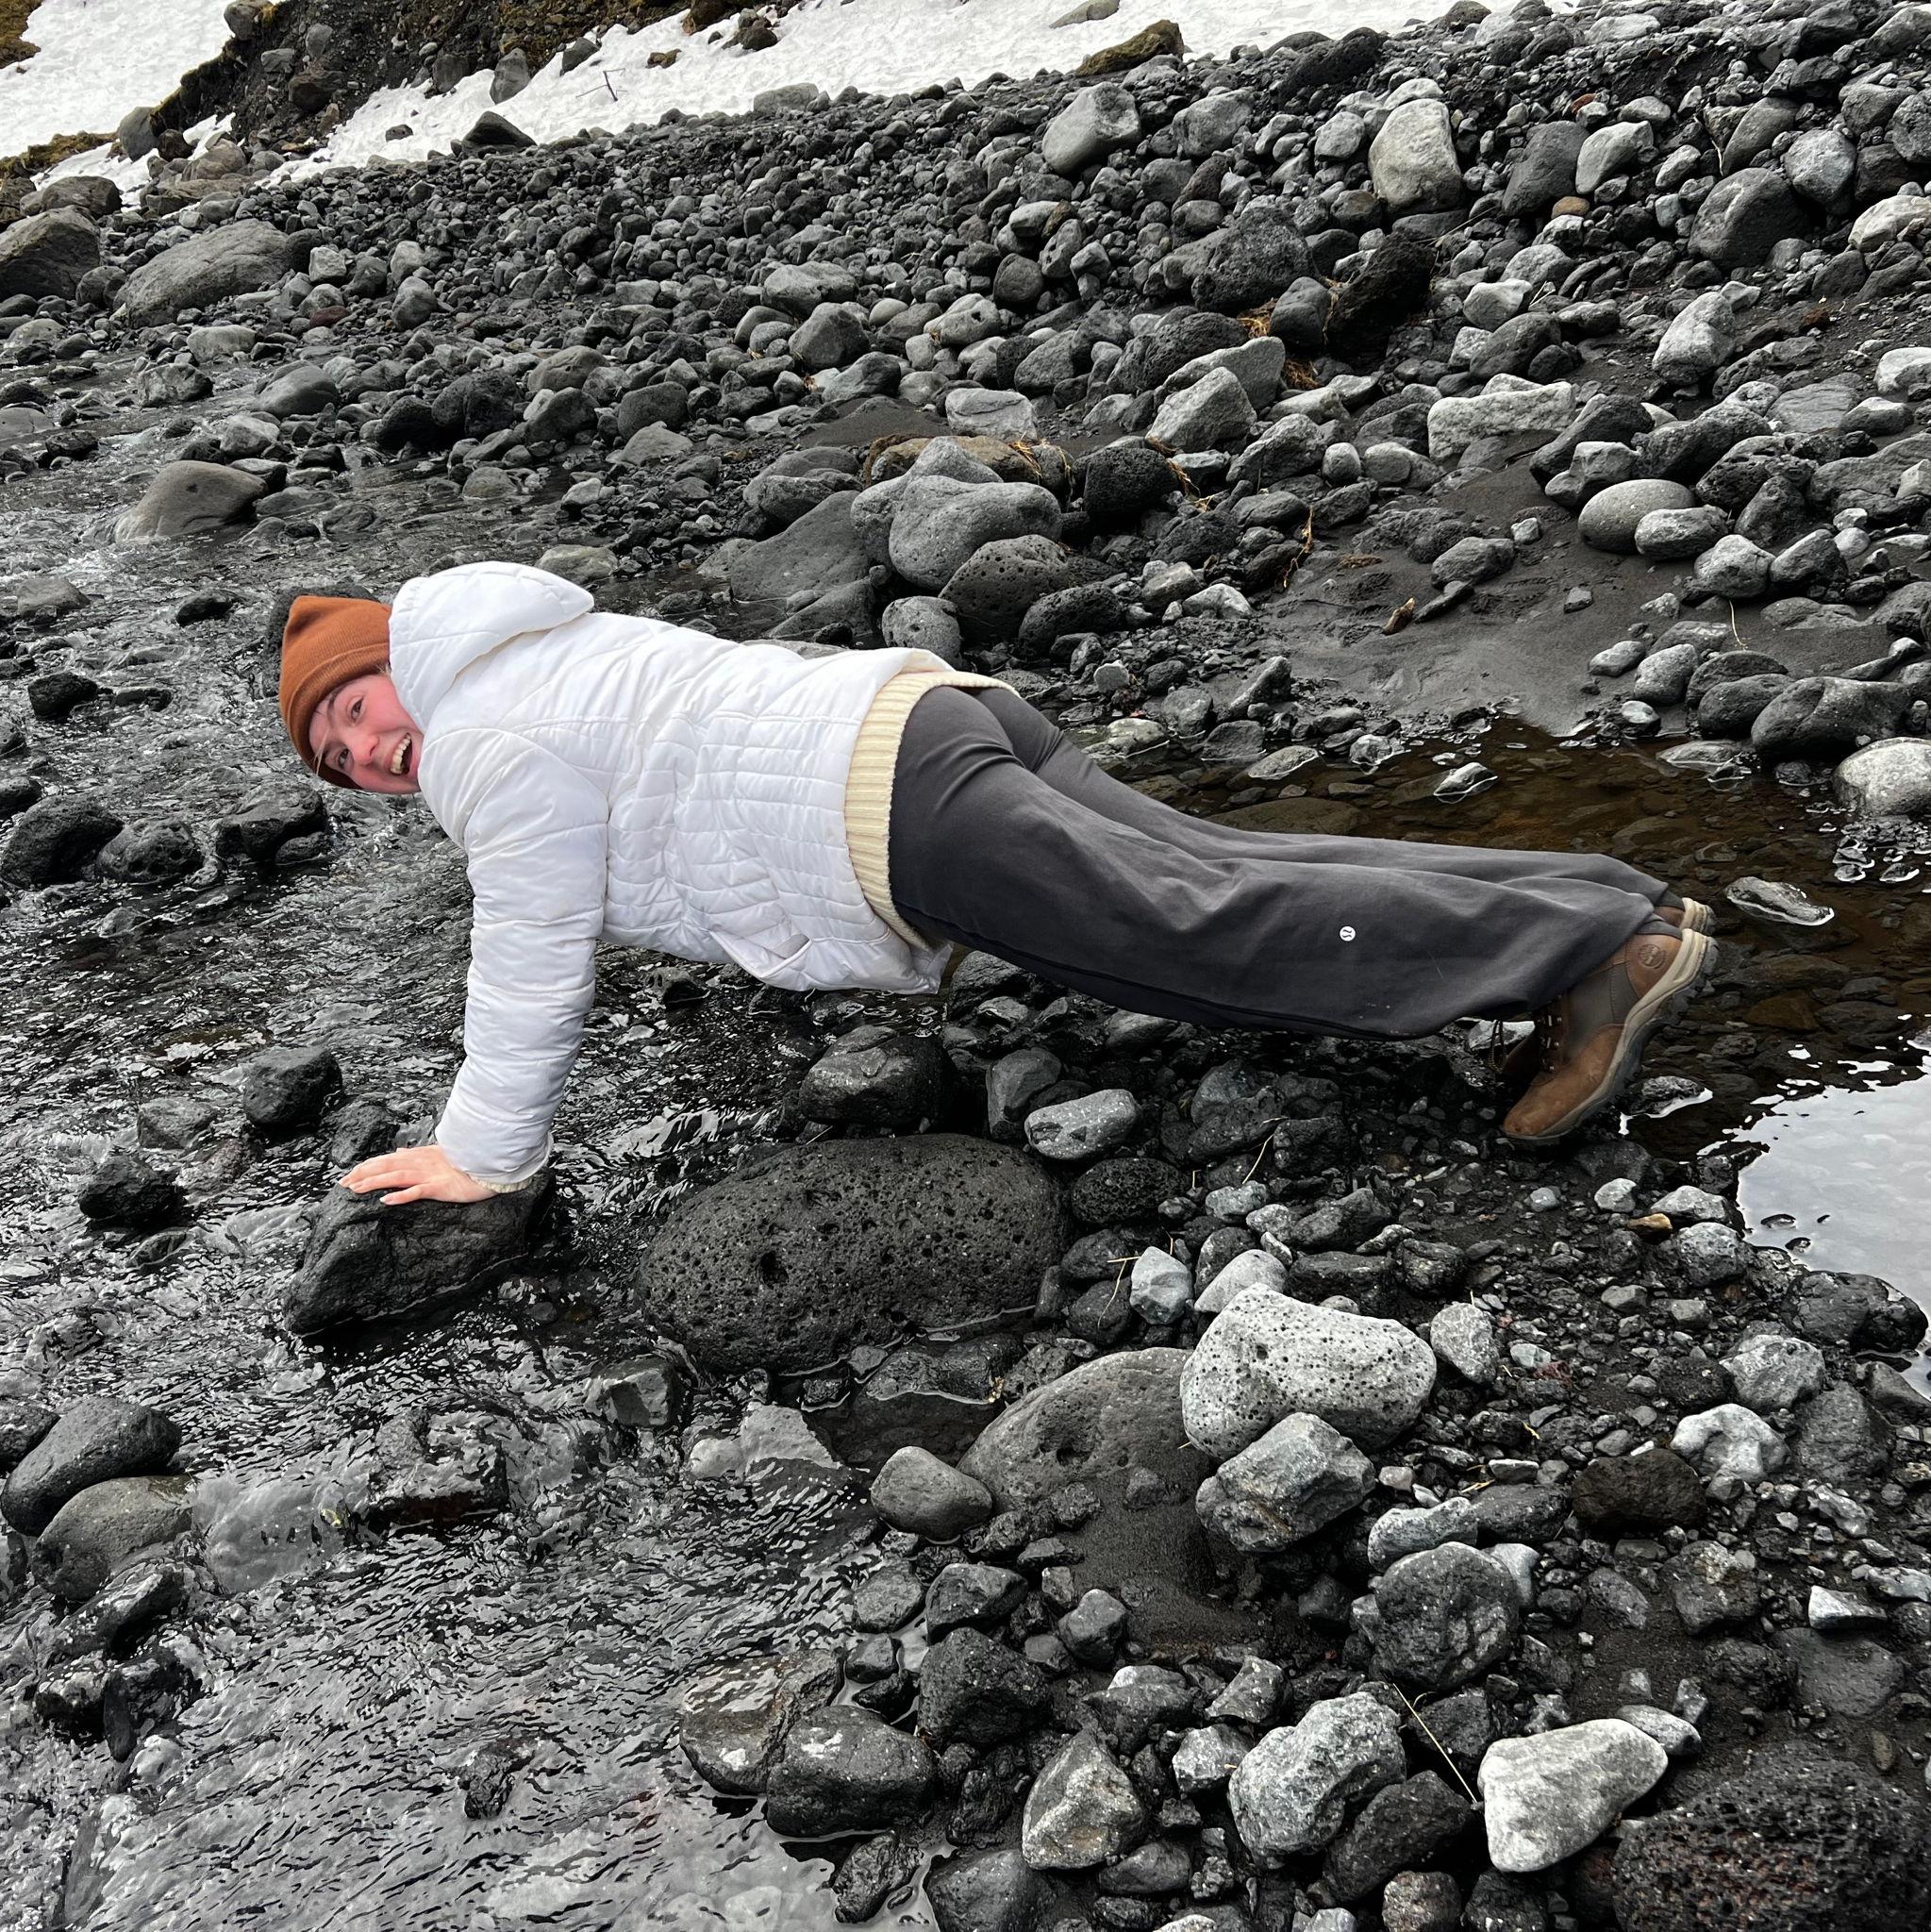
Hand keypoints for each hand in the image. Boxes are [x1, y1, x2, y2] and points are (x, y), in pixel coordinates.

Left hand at [340, 1143, 497, 1206]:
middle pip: (385, 1167)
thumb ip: (416, 1154)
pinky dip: (400, 1195)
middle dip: (362, 1174)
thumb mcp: (438, 1155)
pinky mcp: (439, 1186)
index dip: (366, 1166)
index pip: (386, 1159)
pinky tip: (386, 1200)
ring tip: (355, 1189)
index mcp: (419, 1155)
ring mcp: (429, 1174)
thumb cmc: (466, 1163)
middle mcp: (420, 1162)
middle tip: (342, 1184)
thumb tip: (397, 1151)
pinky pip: (417, 1191)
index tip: (349, 1175)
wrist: (489, 1166)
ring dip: (374, 1182)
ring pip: (395, 1177)